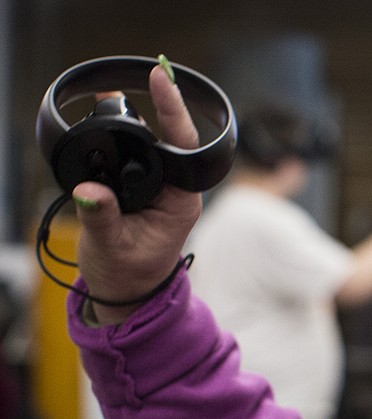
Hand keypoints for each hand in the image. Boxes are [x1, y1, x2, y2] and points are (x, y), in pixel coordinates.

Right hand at [72, 62, 203, 323]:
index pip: (183, 146)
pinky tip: (109, 115)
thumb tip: (90, 191)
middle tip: (143, 77)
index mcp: (182, 201)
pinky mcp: (142, 185)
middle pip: (170, 137)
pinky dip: (122, 135)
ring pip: (152, 143)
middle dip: (157, 107)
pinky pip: (136, 153)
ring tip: (114, 97)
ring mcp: (160, 186)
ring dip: (136, 119)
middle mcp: (176, 188)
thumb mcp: (112, 247)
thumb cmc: (128, 273)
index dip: (173, 111)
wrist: (126, 290)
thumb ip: (102, 217)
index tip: (160, 80)